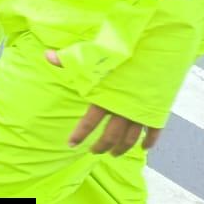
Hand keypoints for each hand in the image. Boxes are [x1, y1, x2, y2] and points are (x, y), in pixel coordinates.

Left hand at [46, 50, 161, 155]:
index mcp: (105, 98)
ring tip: (114, 154)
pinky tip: (144, 148)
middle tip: (93, 152)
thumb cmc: (120, 53)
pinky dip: (149, 141)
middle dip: (101, 146)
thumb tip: (47, 55)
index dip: (79, 135)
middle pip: (110, 136)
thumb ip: (70, 60)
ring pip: (130, 138)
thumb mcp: (92, 55)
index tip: (71, 144)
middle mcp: (123, 109)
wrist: (152, 49)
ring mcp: (141, 111)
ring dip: (121, 149)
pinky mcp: (156, 110)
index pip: (89, 122)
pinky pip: (154, 131)